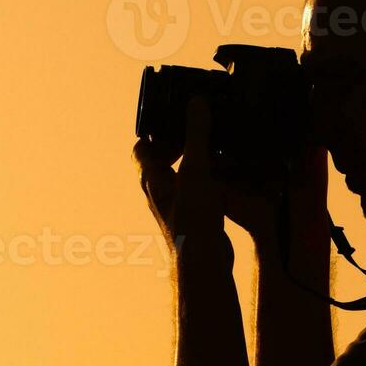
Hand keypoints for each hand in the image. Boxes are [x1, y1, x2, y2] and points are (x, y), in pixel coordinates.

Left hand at [134, 98, 329, 256]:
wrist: (203, 262)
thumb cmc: (192, 219)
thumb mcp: (196, 169)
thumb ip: (196, 135)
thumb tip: (195, 103)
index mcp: (152, 179)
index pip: (141, 147)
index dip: (154, 130)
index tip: (174, 120)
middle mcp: (159, 193)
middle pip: (159, 161)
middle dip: (176, 144)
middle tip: (196, 131)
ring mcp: (175, 206)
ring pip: (178, 177)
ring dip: (192, 161)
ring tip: (213, 148)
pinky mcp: (192, 218)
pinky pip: (194, 191)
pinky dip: (205, 179)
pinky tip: (224, 177)